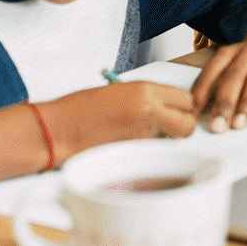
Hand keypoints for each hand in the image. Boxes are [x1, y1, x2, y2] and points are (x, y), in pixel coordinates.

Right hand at [50, 81, 197, 152]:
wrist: (58, 130)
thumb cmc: (79, 108)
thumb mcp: (118, 91)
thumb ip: (145, 97)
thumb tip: (162, 106)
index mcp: (144, 91)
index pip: (185, 99)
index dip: (183, 106)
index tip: (178, 109)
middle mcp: (149, 112)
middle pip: (187, 125)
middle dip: (183, 127)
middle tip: (171, 127)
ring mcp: (142, 136)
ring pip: (169, 143)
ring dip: (160, 141)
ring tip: (135, 135)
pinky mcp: (134, 155)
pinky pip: (148, 153)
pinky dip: (142, 151)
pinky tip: (124, 144)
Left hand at [191, 21, 246, 131]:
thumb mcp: (229, 64)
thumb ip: (216, 84)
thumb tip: (196, 114)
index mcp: (228, 53)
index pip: (211, 72)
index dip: (200, 94)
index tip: (192, 116)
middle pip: (234, 77)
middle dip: (224, 103)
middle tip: (216, 126)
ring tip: (239, 124)